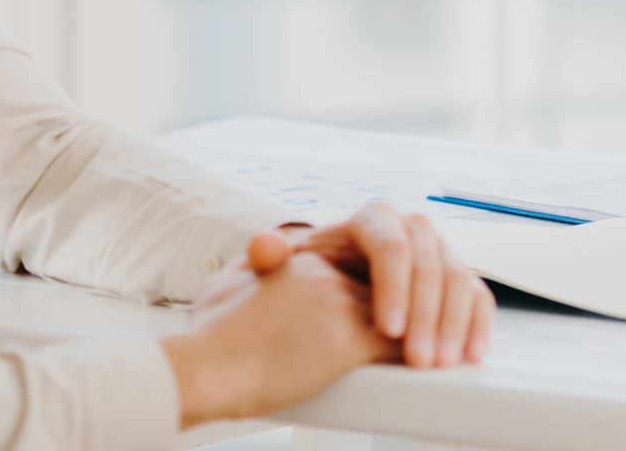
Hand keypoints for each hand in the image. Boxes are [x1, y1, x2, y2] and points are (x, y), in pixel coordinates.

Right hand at [160, 233, 396, 427]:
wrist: (203, 368)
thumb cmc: (206, 338)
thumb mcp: (231, 280)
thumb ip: (257, 264)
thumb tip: (264, 253)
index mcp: (304, 261)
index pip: (358, 271)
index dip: (374, 296)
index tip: (386, 313)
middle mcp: (326, 274)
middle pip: (383, 291)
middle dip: (402, 316)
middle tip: (418, 338)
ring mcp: (338, 303)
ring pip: (397, 315)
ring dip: (412, 337)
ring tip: (422, 358)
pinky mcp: (346, 339)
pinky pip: (394, 344)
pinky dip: (408, 357)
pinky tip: (417, 371)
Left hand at [287, 202, 494, 369]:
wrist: (329, 285)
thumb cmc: (307, 276)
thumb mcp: (286, 265)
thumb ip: (270, 256)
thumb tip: (265, 247)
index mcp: (371, 220)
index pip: (390, 243)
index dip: (395, 286)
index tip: (388, 329)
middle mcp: (410, 230)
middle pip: (430, 263)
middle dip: (426, 313)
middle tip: (417, 357)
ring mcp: (437, 253)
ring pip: (458, 279)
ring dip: (453, 323)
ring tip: (438, 363)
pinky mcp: (455, 279)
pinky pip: (478, 295)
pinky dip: (478, 323)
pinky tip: (471, 353)